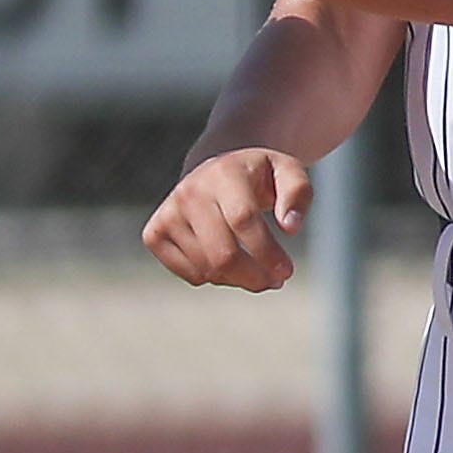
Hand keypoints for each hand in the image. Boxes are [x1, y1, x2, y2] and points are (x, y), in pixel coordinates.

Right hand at [146, 147, 314, 290]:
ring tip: (257, 273)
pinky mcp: (155, 234)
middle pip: (223, 252)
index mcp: (224, 173)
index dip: (267, 252)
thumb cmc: (258, 177)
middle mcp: (190, 191)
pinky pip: (191, 274)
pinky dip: (215, 278)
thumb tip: (290, 227)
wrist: (215, 172)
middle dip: (254, 276)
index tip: (287, 271)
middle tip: (275, 281)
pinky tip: (229, 265)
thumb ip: (298, 193)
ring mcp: (169, 213)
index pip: (243, 220)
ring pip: (208, 268)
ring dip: (239, 280)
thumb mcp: (287, 171)